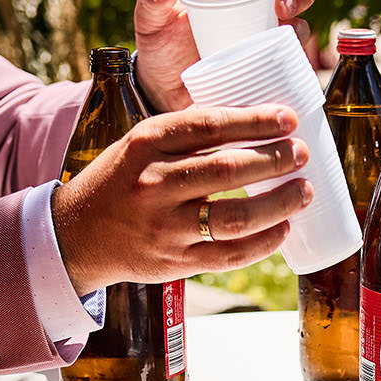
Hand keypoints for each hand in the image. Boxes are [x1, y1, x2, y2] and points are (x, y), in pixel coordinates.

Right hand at [52, 104, 313, 294]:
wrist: (77, 235)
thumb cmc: (122, 181)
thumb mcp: (140, 145)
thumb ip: (186, 136)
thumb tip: (256, 124)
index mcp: (146, 144)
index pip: (208, 126)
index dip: (254, 121)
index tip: (288, 117)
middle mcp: (154, 184)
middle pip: (227, 170)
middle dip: (274, 160)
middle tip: (301, 153)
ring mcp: (165, 227)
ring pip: (234, 217)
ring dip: (278, 204)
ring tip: (304, 192)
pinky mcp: (174, 262)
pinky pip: (229, 255)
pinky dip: (263, 242)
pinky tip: (283, 228)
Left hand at [133, 0, 316, 112]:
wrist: (165, 93)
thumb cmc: (161, 48)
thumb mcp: (151, 21)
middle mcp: (257, 10)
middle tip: (284, 6)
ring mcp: (266, 41)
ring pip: (300, 25)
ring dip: (302, 26)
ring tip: (286, 33)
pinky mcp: (269, 69)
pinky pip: (292, 63)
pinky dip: (295, 62)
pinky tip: (287, 64)